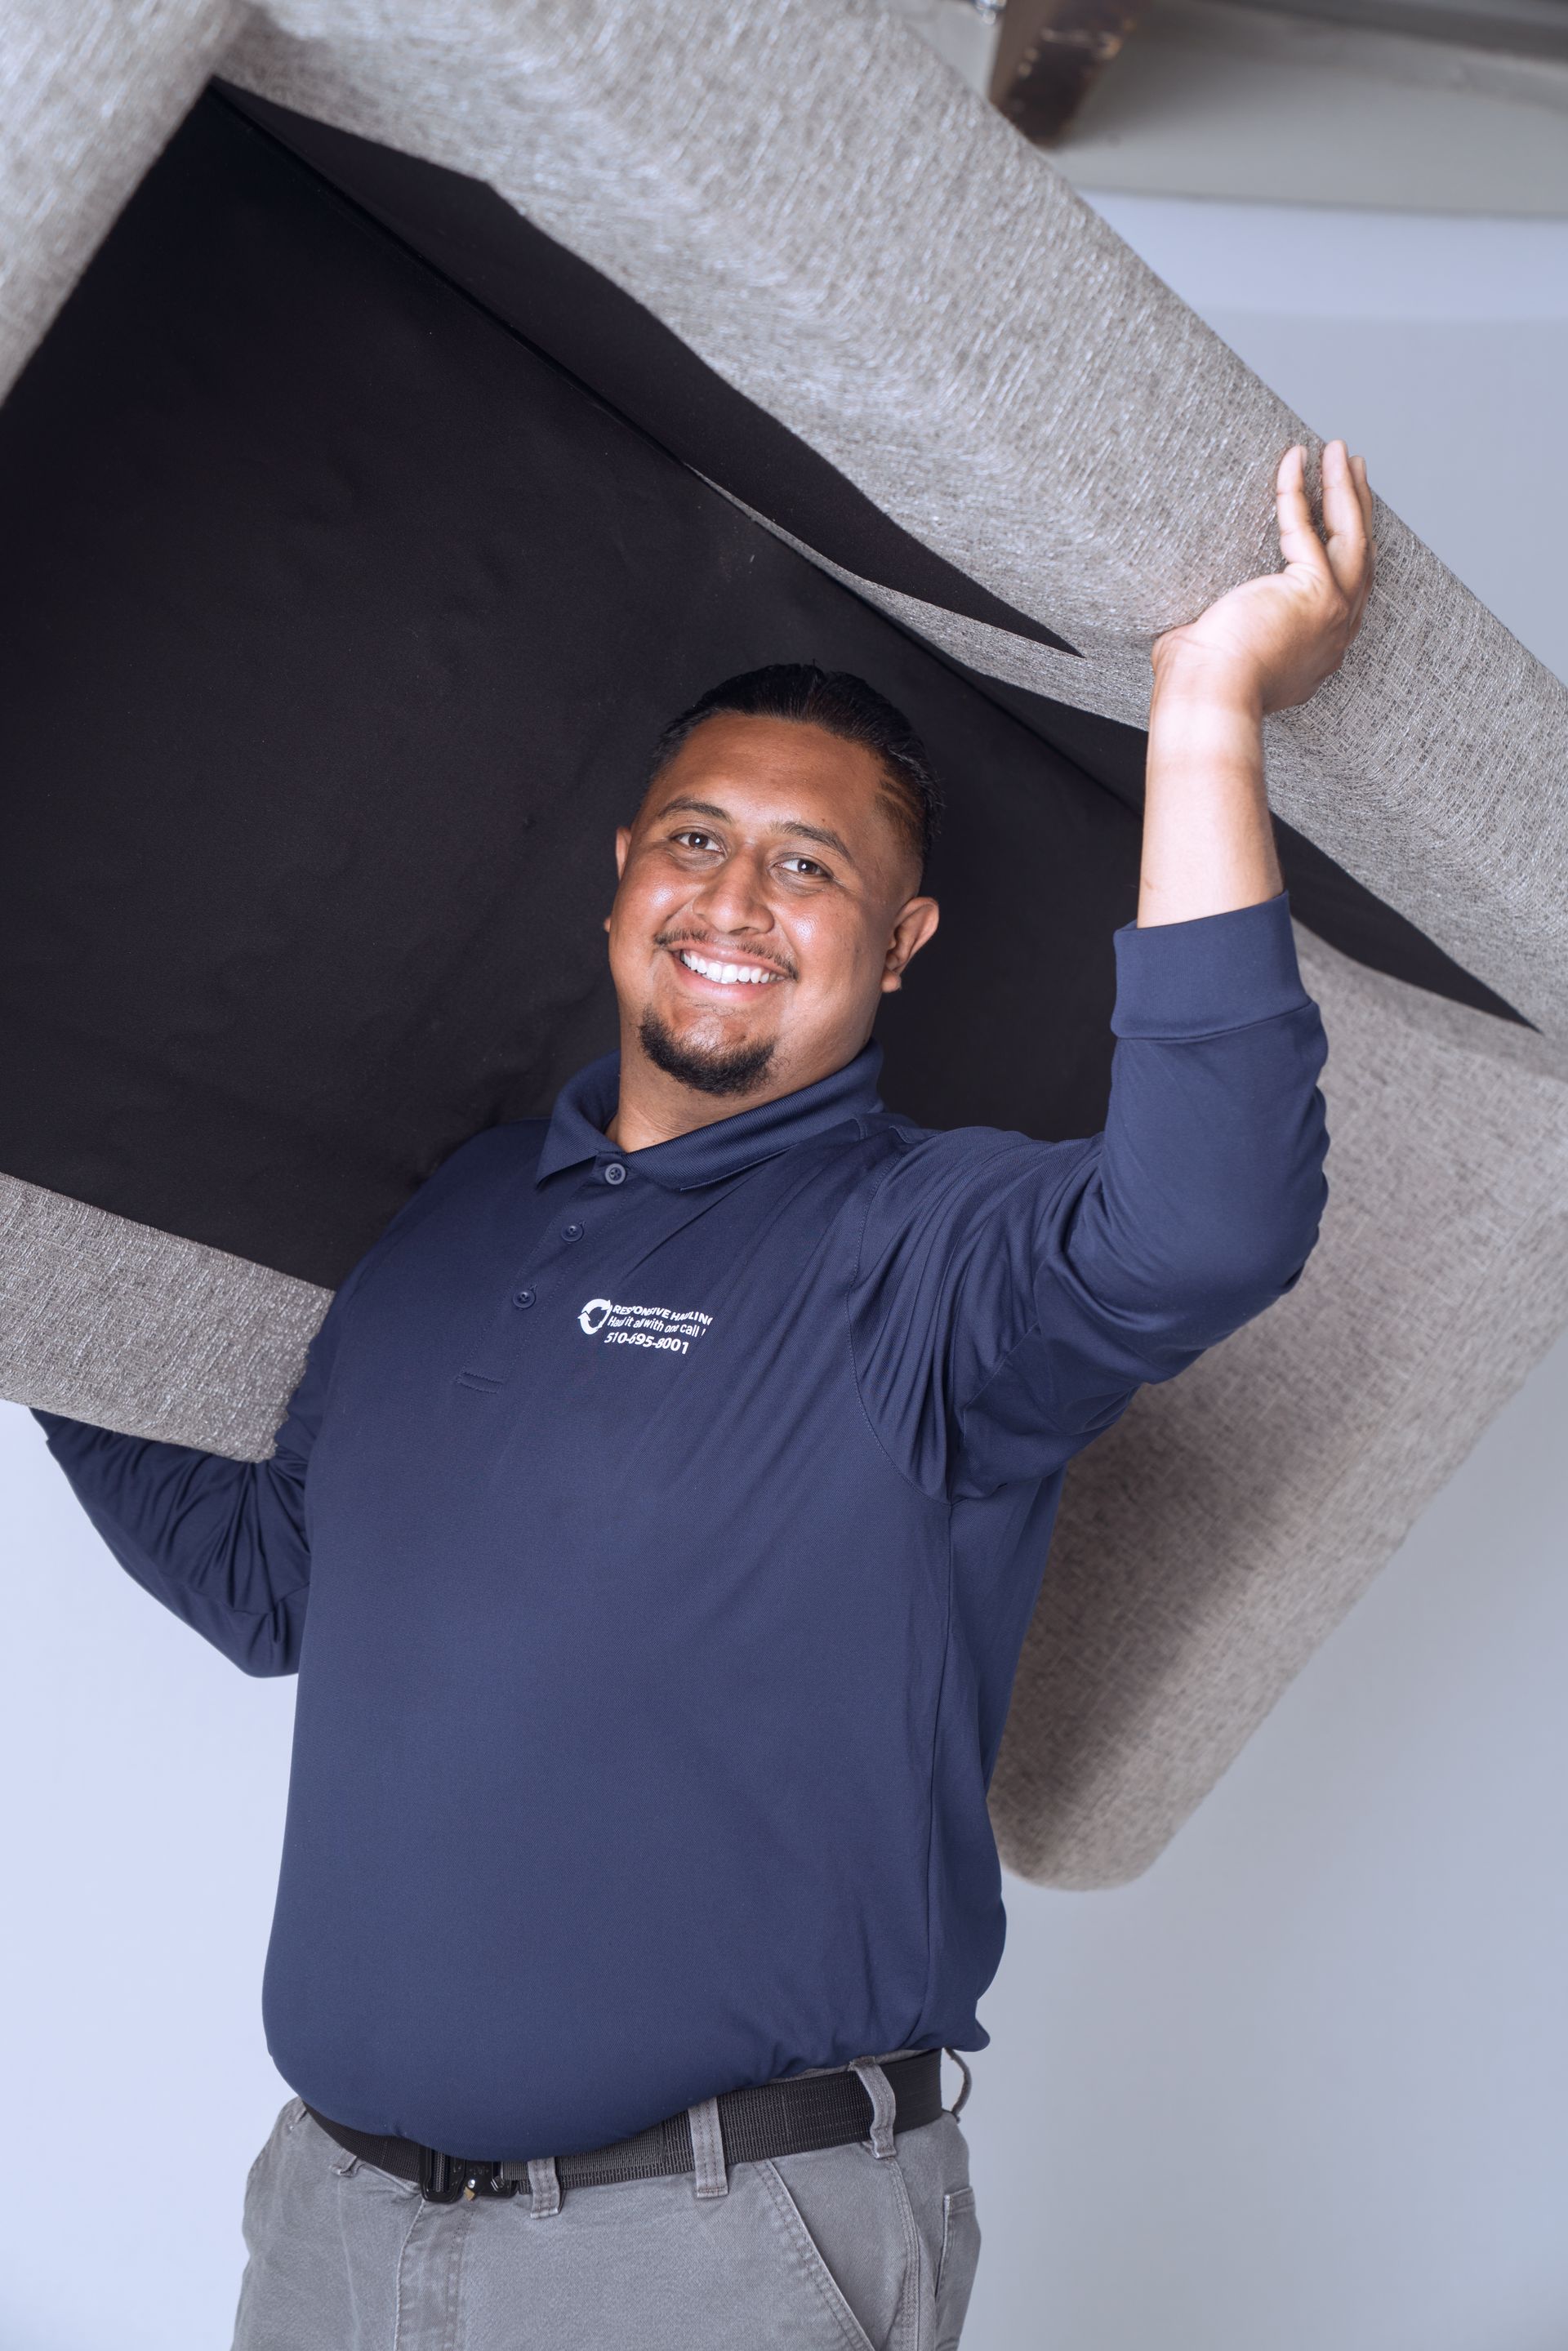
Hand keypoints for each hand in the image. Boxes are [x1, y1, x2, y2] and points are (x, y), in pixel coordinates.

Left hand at [1151, 440, 1374, 716]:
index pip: (1341, 587)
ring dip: (1345, 489)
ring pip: (1351, 537)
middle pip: (1359, 557)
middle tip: (1351, 468)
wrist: (1208, 701)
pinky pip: (1308, 527)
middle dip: (1356, 507)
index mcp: (1316, 651)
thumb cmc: (1200, 689)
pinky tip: (1295, 457)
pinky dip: (1298, 488)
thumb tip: (1195, 623)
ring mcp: (1331, 614)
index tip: (1334, 514)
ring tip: (1337, 450)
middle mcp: (1334, 634)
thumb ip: (1222, 631)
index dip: (1342, 545)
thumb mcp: (1219, 654)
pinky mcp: (1315, 594)